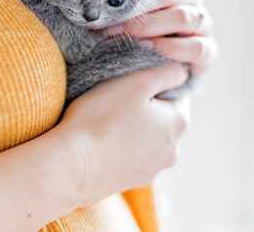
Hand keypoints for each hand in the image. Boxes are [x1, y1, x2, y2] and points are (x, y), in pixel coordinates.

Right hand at [53, 63, 189, 205]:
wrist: (71, 166)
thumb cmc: (101, 118)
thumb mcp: (137, 81)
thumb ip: (167, 73)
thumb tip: (182, 72)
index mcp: (178, 123)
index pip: (179, 94)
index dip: (157, 85)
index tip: (133, 84)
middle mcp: (173, 150)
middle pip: (166, 118)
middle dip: (148, 108)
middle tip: (118, 101)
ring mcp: (154, 169)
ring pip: (151, 139)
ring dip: (136, 129)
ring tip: (109, 122)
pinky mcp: (134, 181)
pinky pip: (135, 157)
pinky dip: (124, 148)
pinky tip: (104, 142)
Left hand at [99, 0, 217, 75]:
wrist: (153, 76)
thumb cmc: (131, 36)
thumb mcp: (121, 13)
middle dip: (137, 7)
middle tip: (109, 20)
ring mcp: (202, 24)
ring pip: (184, 17)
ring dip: (152, 27)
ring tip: (126, 37)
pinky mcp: (208, 51)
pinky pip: (196, 47)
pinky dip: (172, 49)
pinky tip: (151, 51)